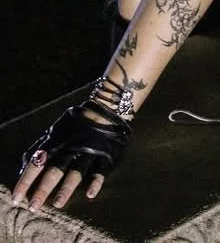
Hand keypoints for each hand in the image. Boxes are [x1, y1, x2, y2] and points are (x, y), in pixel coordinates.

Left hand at [12, 105, 130, 212]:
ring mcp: (90, 151)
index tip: (16, 197)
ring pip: (77, 171)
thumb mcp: (55, 129)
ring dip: (67, 188)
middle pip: (55, 169)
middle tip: (33, 206)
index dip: (26, 180)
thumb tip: (23, 166)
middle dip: (43, 188)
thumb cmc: (75, 124)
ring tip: (57, 204)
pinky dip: (96, 182)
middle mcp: (72, 147)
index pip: (38, 162)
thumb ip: (39, 146)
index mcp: (57, 141)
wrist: (105, 110)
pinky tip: (90, 194)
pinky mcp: (106, 156)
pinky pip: (101, 170)